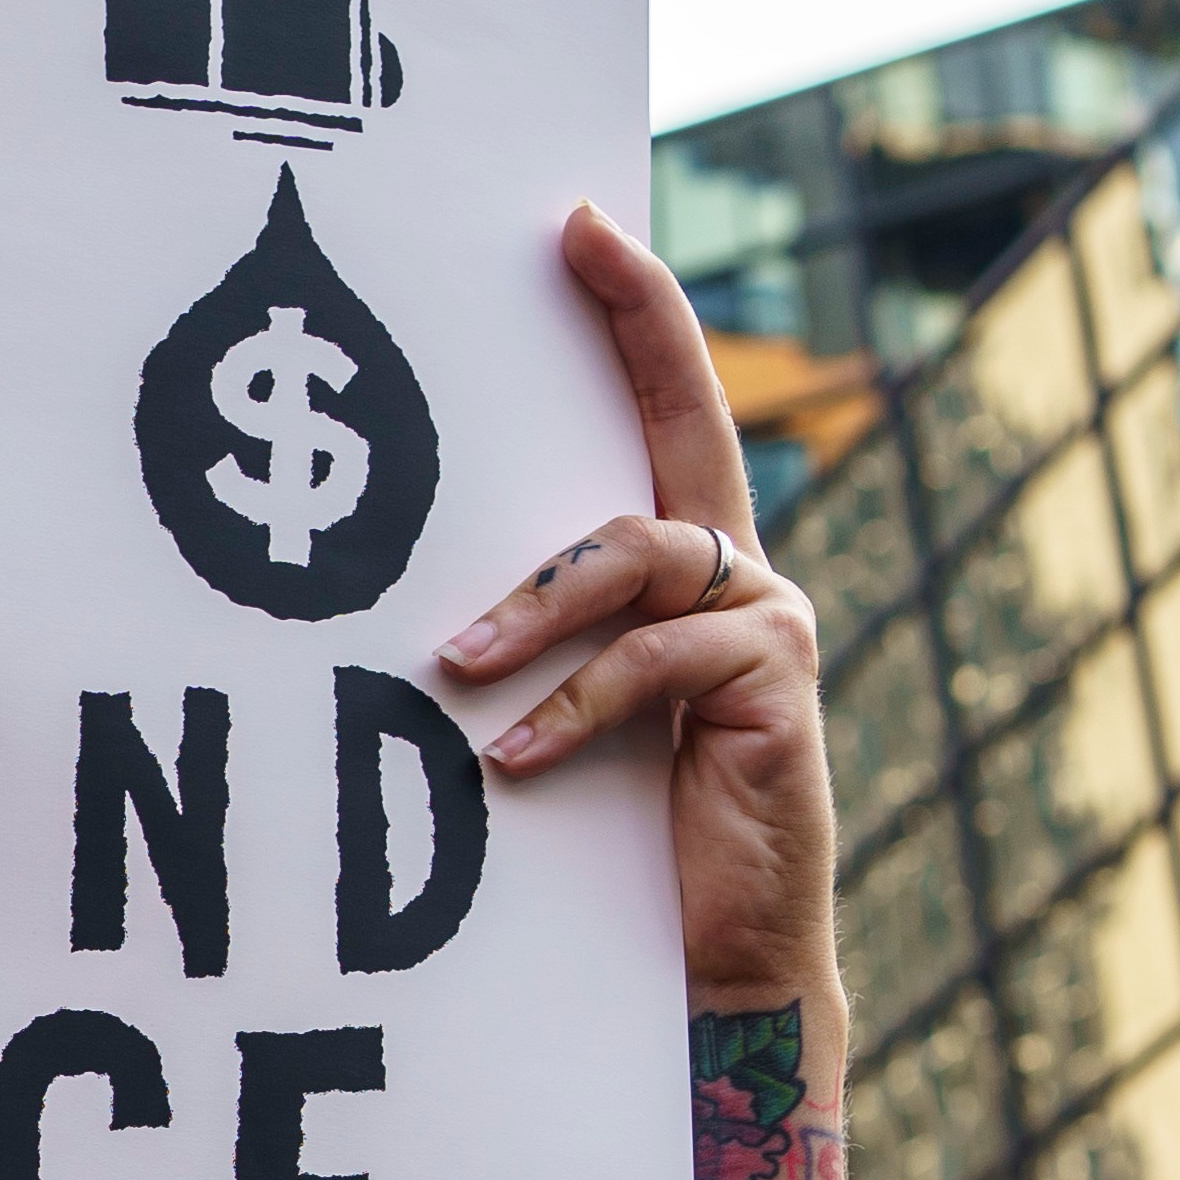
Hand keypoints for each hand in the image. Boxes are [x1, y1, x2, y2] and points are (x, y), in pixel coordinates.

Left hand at [433, 201, 838, 1008]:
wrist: (711, 959)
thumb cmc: (616, 837)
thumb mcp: (558, 709)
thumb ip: (526, 635)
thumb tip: (403, 590)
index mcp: (687, 566)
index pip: (667, 409)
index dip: (637, 312)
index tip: (581, 219)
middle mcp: (739, 575)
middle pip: (686, 424)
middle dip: (636, 322)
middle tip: (572, 242)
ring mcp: (766, 625)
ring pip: (637, 554)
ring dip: (533, 606)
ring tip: (457, 667)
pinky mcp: (776, 689)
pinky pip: (654, 665)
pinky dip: (573, 710)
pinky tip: (514, 761)